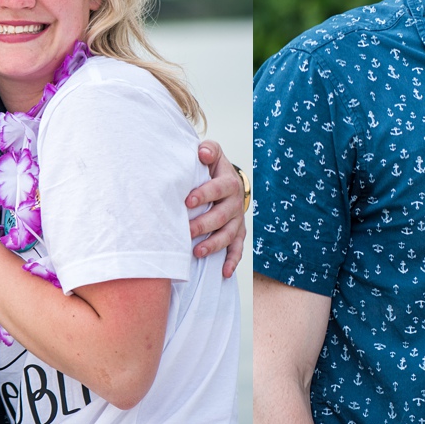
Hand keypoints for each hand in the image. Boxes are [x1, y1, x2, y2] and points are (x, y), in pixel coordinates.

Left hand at [186, 140, 245, 277]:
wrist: (228, 181)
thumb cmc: (212, 169)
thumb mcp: (212, 154)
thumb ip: (208, 150)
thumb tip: (202, 152)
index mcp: (229, 182)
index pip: (218, 188)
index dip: (204, 194)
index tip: (187, 202)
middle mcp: (235, 202)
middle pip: (222, 215)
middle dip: (204, 224)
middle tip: (186, 231)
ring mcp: (237, 220)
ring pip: (229, 235)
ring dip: (214, 245)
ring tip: (197, 252)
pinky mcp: (237, 233)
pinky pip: (237, 249)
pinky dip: (232, 261)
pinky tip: (224, 273)